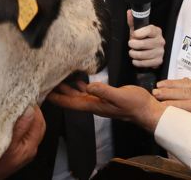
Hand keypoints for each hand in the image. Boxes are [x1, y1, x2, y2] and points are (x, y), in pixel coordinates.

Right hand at [0, 105, 45, 179]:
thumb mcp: (7, 142)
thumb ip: (20, 126)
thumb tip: (29, 111)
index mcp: (30, 147)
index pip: (39, 122)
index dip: (35, 108)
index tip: (28, 97)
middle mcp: (30, 149)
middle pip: (39, 125)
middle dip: (35, 112)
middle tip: (26, 99)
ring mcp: (25, 151)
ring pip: (32, 129)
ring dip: (29, 117)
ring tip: (21, 107)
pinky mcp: (18, 151)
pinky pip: (25, 134)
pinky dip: (24, 124)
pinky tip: (16, 119)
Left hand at [47, 81, 167, 132]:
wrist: (146, 110)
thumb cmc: (135, 105)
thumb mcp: (119, 96)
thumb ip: (104, 91)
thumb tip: (88, 86)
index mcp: (94, 106)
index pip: (70, 103)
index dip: (57, 99)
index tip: (44, 94)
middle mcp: (93, 105)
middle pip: (70, 100)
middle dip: (57, 94)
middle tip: (45, 84)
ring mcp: (98, 102)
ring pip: (78, 96)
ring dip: (67, 90)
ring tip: (57, 81)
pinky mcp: (104, 98)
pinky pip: (87, 93)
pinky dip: (79, 87)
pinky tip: (78, 81)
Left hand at [127, 10, 164, 67]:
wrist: (151, 50)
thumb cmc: (144, 38)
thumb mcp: (138, 29)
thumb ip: (133, 21)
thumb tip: (129, 12)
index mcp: (157, 31)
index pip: (149, 30)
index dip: (139, 33)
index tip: (133, 35)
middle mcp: (160, 41)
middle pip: (143, 44)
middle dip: (132, 45)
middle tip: (130, 44)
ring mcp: (160, 52)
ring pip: (142, 55)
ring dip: (133, 54)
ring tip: (132, 51)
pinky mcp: (158, 61)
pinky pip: (144, 63)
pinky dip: (137, 62)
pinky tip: (135, 59)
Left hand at [152, 78, 190, 123]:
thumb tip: (181, 79)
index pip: (186, 84)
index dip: (172, 84)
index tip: (159, 85)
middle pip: (187, 94)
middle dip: (170, 93)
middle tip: (156, 94)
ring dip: (176, 106)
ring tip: (163, 106)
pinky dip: (190, 120)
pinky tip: (179, 120)